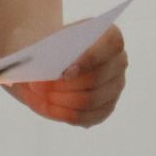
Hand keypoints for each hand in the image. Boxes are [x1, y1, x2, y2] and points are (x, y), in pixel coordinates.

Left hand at [9, 24, 126, 126]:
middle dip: (63, 85)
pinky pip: (84, 118)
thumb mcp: (46, 41)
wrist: (50, 56)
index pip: (111, 44)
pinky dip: (60, 112)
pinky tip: (43, 105)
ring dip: (58, 99)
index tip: (64, 71)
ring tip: (36, 93)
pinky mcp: (105, 109)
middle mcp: (119, 62)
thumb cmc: (51, 45)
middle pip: (95, 79)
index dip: (89, 59)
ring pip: (88, 101)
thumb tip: (43, 72)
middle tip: (36, 84)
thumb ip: (48, 52)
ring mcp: (115, 88)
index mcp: (110, 36)